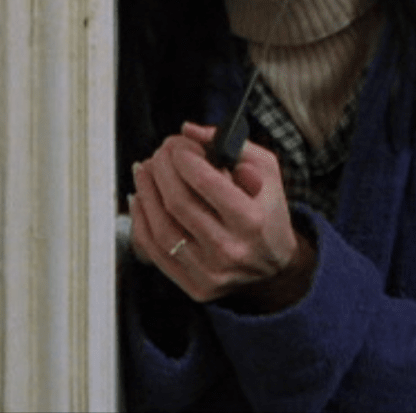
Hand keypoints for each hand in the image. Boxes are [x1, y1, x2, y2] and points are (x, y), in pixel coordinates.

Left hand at [128, 123, 315, 309]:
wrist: (274, 266)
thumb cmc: (267, 212)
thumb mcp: (266, 172)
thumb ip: (233, 144)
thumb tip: (190, 130)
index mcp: (252, 220)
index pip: (206, 183)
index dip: (184, 157)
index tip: (178, 144)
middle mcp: (230, 249)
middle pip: (178, 203)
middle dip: (162, 169)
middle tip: (161, 152)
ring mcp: (210, 271)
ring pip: (161, 227)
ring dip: (146, 191)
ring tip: (145, 170)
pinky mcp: (194, 285)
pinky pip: (154, 250)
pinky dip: (141, 220)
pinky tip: (141, 198)